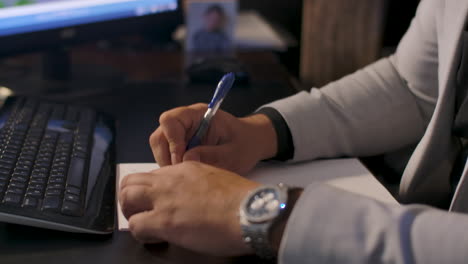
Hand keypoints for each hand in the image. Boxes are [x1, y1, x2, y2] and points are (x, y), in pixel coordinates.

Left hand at [119, 161, 259, 255]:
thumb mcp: (217, 178)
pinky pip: (135, 226)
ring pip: (126, 198)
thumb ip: (198, 183)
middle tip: (139, 213)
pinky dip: (141, 234)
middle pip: (131, 182)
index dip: (151, 191)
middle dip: (130, 198)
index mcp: (185, 168)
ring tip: (144, 226)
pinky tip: (155, 238)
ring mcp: (164, 199)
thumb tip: (193, 197)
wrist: (250, 210)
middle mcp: (169, 180)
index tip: (156, 202)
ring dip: (131, 213)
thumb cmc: (242, 198)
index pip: (153, 175)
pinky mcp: (163, 221)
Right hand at [150, 103, 277, 173]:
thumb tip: (187, 159)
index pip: (170, 120)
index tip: (182, 159)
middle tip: (182, 173)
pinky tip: (188, 174)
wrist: (250, 143)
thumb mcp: (234, 153)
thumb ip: (212, 155)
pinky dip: (173, 167)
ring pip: (160, 148)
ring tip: (188, 175)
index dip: (172, 141)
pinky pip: (167, 156)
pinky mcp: (181, 145)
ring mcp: (181, 134)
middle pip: (160, 136)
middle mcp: (186, 121)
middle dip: (167, 157)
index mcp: (199, 114)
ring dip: (169, 163)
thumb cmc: (245, 144)